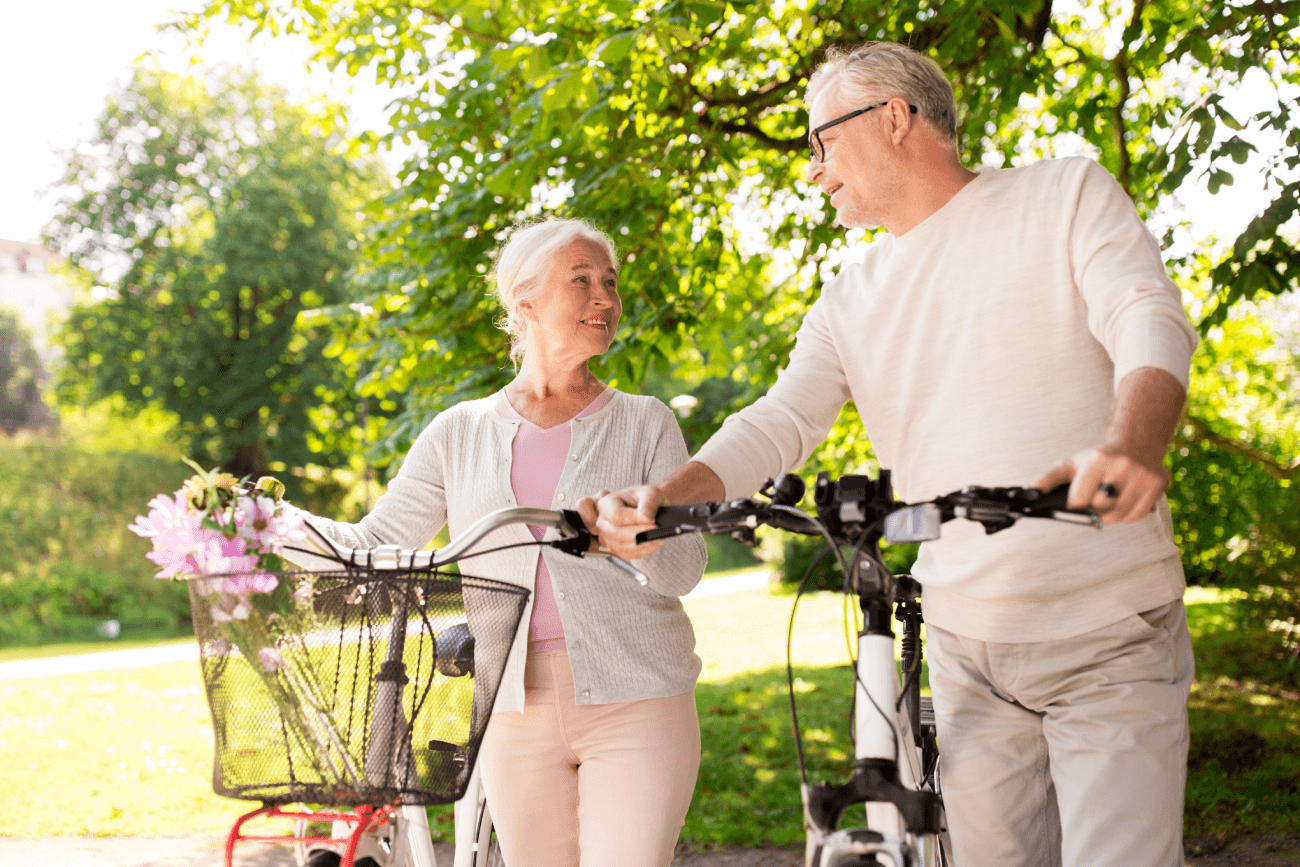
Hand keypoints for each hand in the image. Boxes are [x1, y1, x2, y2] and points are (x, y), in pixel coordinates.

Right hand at [575, 485, 667, 559]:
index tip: (651, 520)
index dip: (635, 520)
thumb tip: (645, 518)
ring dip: (642, 545)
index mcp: (607, 503)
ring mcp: (607, 536)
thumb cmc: (646, 498)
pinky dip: (642, 551)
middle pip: (616, 533)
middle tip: (656, 531)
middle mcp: (603, 520)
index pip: (617, 516)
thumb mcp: (651, 493)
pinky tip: (653, 544)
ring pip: (621, 547)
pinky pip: (626, 554)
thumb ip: (648, 503)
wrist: (650, 505)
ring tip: (658, 538)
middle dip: (639, 535)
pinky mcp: (615, 547)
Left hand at [1034, 445, 1170, 525]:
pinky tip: (1124, 498)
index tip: (1078, 499)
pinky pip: (1136, 516)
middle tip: (1096, 495)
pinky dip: (1127, 514)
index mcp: (1098, 460)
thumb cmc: (1098, 458)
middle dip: (1094, 506)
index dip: (1076, 502)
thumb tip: (1030, 492)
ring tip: (1109, 497)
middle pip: (1100, 507)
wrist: (1135, 444)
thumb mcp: (1071, 464)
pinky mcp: (1158, 484)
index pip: (1080, 498)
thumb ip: (1049, 479)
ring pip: (1118, 515)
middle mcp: (1122, 466)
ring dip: (1110, 513)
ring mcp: (1143, 475)